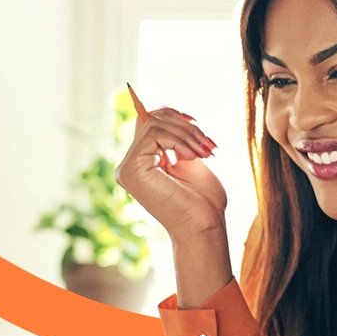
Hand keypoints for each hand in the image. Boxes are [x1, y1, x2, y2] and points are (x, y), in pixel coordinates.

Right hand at [115, 102, 228, 240]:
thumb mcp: (190, 159)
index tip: (197, 124)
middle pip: (151, 119)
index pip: (148, 122)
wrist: (204, 226)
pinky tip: (191, 157)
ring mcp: (127, 168)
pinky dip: (178, 140)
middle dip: (184, 126)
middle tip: (209, 144)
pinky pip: (153, 134)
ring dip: (186, 134)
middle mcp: (129, 165)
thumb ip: (175, 138)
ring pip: (153, 124)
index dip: (172, 115)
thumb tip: (165, 109)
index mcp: (142, 162)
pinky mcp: (132, 169)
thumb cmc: (203, 200)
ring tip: (205, 152)